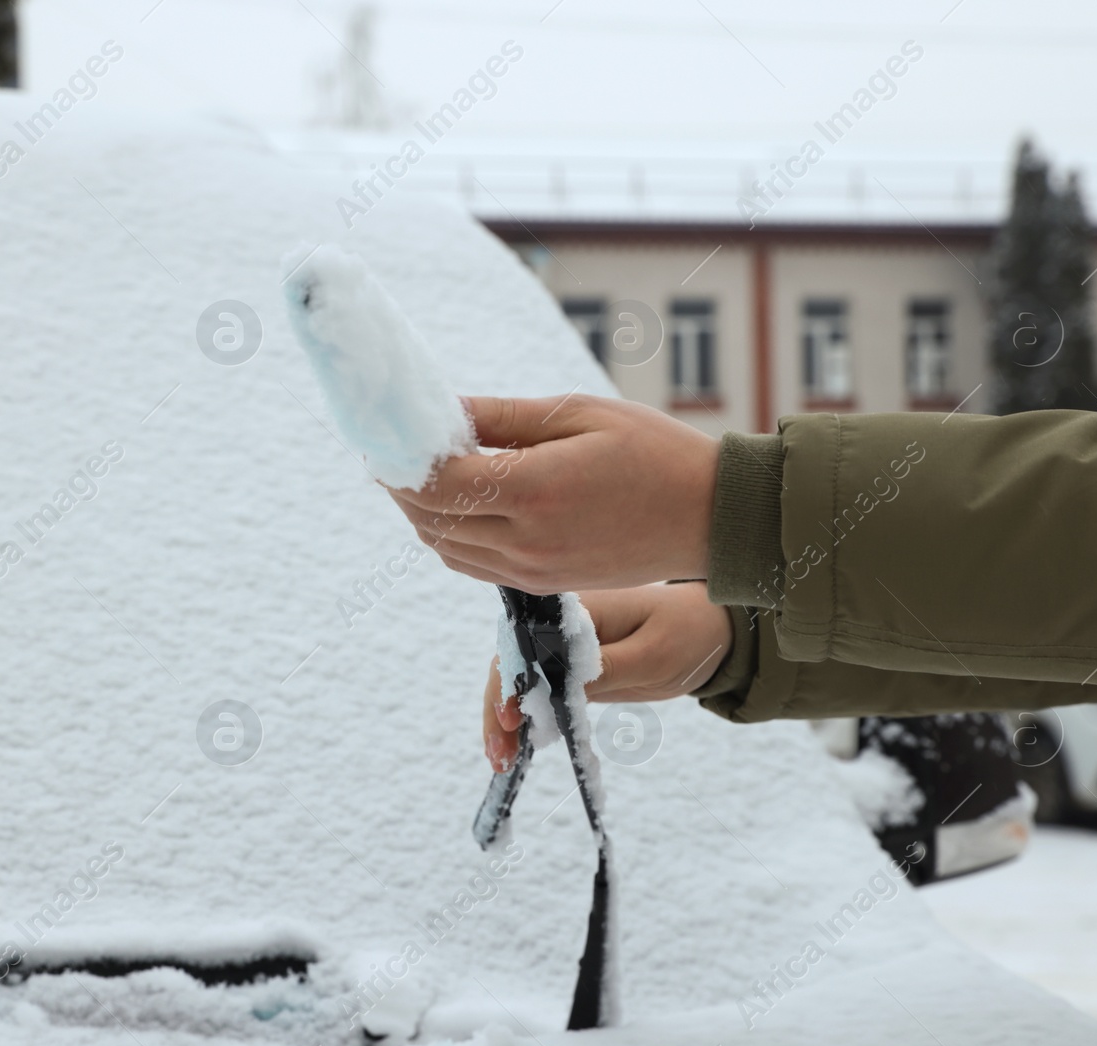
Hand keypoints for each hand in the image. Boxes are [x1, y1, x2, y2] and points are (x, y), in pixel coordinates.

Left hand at [389, 394, 720, 594]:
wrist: (711, 520)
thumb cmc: (654, 452)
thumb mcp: (580, 414)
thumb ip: (503, 417)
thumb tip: (443, 410)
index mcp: (535, 490)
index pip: (436, 482)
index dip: (399, 459)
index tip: (384, 432)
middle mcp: (526, 540)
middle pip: (430, 518)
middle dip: (399, 485)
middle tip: (389, 448)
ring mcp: (532, 570)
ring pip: (444, 547)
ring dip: (419, 513)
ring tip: (414, 473)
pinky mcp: (542, 585)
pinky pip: (472, 565)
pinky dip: (448, 536)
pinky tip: (453, 505)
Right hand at [482, 582, 732, 771]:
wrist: (709, 631)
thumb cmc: (686, 631)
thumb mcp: (653, 654)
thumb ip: (607, 667)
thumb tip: (558, 685)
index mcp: (575, 608)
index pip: (525, 642)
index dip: (510, 680)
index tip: (509, 718)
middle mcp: (559, 623)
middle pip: (511, 663)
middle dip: (500, 709)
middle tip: (500, 755)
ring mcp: (562, 646)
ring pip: (518, 681)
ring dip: (506, 720)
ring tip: (502, 762)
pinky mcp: (570, 668)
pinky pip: (538, 691)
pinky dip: (528, 719)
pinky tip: (518, 749)